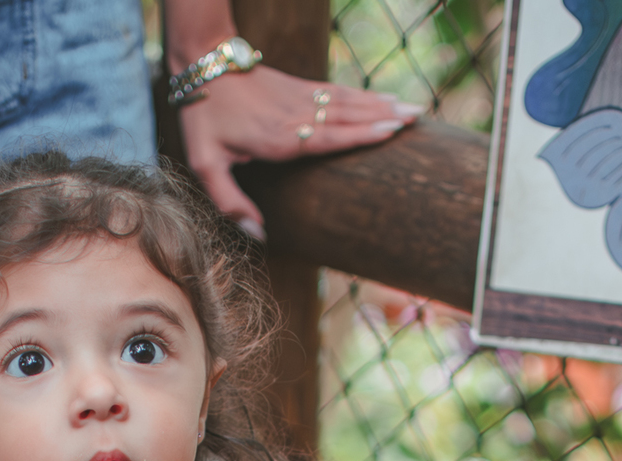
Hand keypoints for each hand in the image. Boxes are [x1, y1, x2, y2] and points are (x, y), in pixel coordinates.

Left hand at [178, 67, 422, 236]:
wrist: (203, 63)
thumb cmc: (204, 118)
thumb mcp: (205, 164)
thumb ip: (229, 201)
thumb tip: (257, 235)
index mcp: (278, 137)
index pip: (326, 135)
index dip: (359, 132)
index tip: (391, 129)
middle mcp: (295, 116)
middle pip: (346, 116)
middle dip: (383, 116)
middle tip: (418, 118)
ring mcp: (300, 99)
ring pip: (347, 102)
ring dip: (381, 105)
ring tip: (414, 109)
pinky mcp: (300, 88)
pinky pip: (337, 92)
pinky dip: (363, 95)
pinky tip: (384, 98)